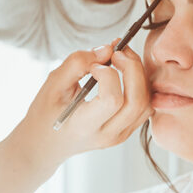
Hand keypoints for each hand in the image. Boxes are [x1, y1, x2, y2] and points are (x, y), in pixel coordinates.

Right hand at [18, 41, 151, 161]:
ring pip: (146, 103)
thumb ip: (77, 64)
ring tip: (122, 58)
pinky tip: (125, 72)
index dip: (108, 74)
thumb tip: (107, 49)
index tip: (93, 65)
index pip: (112, 100)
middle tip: (117, 51)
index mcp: (85, 126)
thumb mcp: (52, 84)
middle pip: (137, 100)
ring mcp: (119, 136)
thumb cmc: (46, 113)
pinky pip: (145, 107)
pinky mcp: (126, 131)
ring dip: (140, 75)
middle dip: (133, 68)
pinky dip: (141, 85)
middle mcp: (107, 135)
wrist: (46, 143)